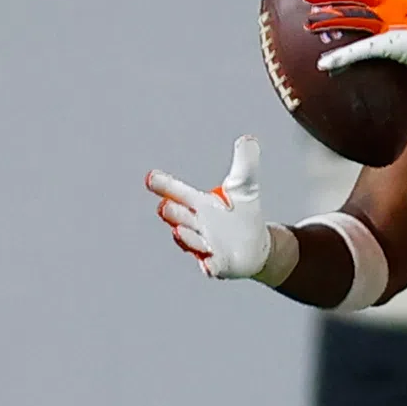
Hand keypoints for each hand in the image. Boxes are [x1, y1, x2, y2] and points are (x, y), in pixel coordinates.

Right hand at [146, 138, 287, 282]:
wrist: (255, 245)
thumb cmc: (241, 213)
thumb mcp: (245, 186)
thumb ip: (245, 164)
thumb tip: (248, 138)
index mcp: (198, 204)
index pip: (177, 193)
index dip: (165, 186)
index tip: (151, 177)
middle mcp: (196, 225)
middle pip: (179, 217)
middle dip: (172, 213)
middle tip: (165, 206)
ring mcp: (205, 246)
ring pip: (191, 241)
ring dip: (186, 238)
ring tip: (181, 231)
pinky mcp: (219, 263)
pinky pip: (212, 266)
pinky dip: (209, 267)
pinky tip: (209, 267)